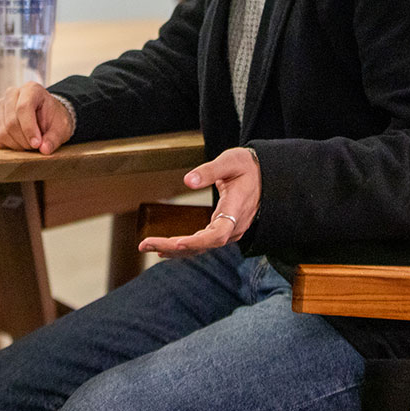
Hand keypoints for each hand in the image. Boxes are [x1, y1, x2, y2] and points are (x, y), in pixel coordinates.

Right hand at [0, 82, 72, 154]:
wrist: (46, 117)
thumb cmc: (54, 119)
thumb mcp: (62, 128)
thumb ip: (54, 138)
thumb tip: (44, 149)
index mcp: (31, 90)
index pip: (23, 107)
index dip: (29, 128)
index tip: (37, 144)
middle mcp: (12, 94)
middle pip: (11, 122)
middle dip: (24, 140)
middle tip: (36, 147)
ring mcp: (0, 106)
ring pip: (3, 131)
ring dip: (18, 144)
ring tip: (30, 145)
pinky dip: (10, 146)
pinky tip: (21, 143)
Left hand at [138, 147, 260, 258]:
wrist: (265, 176)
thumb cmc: (247, 166)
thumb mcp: (230, 161)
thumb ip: (209, 171)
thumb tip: (187, 181)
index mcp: (236, 209)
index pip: (218, 233)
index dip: (198, 241)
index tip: (177, 242)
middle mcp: (233, 226)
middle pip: (203, 244)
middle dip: (173, 246)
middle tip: (145, 244)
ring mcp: (229, 231)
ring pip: (201, 247)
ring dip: (174, 249)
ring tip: (147, 246)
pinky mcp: (223, 231)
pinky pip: (202, 243)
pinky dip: (182, 247)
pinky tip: (163, 248)